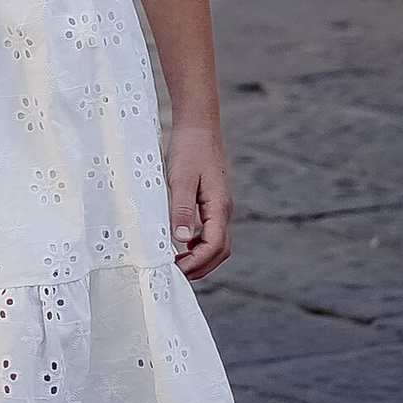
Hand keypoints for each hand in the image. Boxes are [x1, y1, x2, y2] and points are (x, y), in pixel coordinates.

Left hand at [165, 118, 230, 278]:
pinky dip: (199, 244)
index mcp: (219, 207)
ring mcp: (219, 206)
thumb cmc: (189, 149)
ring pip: (217, 242)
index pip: (214, 246)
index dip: (197, 263)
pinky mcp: (212, 202)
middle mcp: (223, 210)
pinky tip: (183, 243)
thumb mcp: (180, 178)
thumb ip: (181, 209)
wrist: (198, 126)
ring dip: (201, 257)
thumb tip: (181, 240)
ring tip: (179, 264)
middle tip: (178, 275)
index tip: (178, 271)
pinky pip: (211, 231)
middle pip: (220, 250)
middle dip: (201, 266)